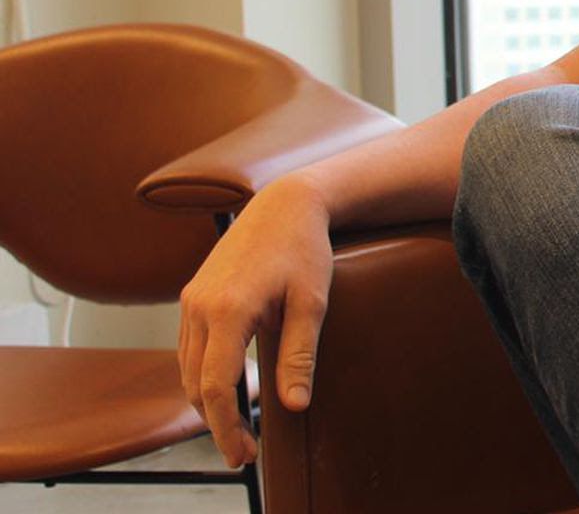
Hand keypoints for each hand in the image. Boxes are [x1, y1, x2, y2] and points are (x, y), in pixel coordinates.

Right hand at [177, 174, 334, 466]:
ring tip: (235, 427)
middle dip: (216, 422)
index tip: (244, 453)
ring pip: (187, 367)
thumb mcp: (311, 303)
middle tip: (244, 452)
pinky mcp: (193, 295)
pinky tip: (225, 388)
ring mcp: (191, 300)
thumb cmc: (304, 250)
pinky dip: (201, 374)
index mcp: (228, 309)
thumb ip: (300, 356)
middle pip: (195, 383)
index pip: (217, 385)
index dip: (227, 426)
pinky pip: (189, 347)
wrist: (285, 204)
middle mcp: (199, 306)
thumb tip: (294, 405)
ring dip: (206, 400)